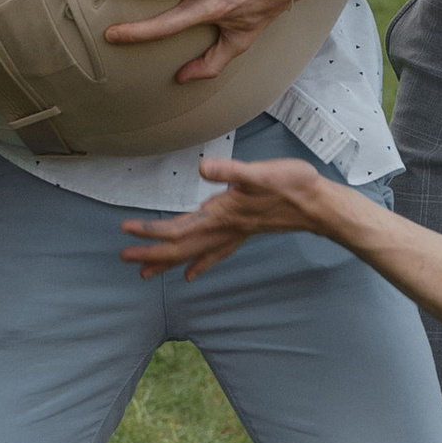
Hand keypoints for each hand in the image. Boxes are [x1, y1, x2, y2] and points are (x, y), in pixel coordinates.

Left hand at [119, 154, 345, 283]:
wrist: (318, 205)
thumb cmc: (291, 184)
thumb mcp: (259, 172)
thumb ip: (230, 171)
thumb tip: (202, 168)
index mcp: (222, 214)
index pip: (178, 228)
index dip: (151, 231)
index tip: (126, 231)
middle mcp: (224, 229)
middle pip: (180, 248)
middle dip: (151, 254)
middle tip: (123, 258)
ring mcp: (234, 234)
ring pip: (194, 254)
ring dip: (169, 262)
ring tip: (145, 273)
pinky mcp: (244, 232)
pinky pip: (215, 254)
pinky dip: (200, 264)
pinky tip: (191, 274)